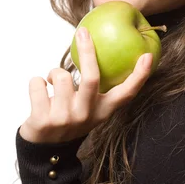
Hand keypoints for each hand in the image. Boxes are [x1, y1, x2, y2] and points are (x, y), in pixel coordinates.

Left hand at [19, 27, 152, 143]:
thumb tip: (96, 48)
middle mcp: (86, 115)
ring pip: (60, 77)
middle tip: (83, 32)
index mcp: (102, 111)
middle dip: (88, 51)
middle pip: (91, 78)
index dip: (139, 76)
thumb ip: (96, 88)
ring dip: (53, 73)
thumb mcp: (89, 109)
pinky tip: (40, 90)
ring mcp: (65, 119)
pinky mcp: (43, 121)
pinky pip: (38, 84)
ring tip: (52, 81)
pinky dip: (37, 82)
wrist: (45, 150)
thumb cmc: (69, 119)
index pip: (126, 94)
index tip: (147, 56)